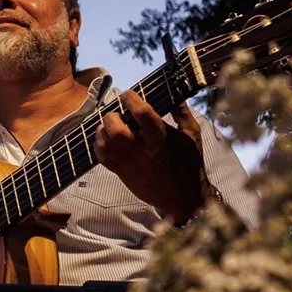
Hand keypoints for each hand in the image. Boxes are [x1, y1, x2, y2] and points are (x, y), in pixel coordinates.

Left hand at [94, 89, 208, 224]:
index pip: (142, 114)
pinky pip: (103, 158)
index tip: (127, 94)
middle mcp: (144, 151)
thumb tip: (176, 93)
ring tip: (108, 126)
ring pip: (106, 144)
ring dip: (102, 130)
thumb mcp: (192, 136)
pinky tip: (105, 139)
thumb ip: (183, 113)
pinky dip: (99, 145)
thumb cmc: (189, 164)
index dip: (131, 99)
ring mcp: (131, 164)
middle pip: (117, 130)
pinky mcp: (123, 175)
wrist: (183, 197)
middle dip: (111, 116)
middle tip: (116, 114)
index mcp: (162, 139)